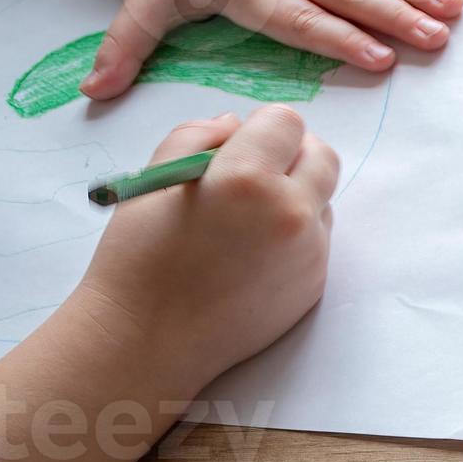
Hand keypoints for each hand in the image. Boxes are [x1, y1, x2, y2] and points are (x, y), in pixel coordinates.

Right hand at [74, 108, 338, 399]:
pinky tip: (250, 253)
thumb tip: (235, 123)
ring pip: (323, 199)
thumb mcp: (154, 180)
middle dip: (292, 153)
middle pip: (323, 156)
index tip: (241, 143)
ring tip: (244, 218)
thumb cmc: (139, 257)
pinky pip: (317, 239)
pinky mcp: (316, 283)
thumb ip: (197, 137)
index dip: (263, 127)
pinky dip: (294, 234)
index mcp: (248, 178)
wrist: (149, 339)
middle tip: (255, 169)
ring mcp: (310, 252)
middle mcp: (291, 212)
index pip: (287, 122)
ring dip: (295, 194)